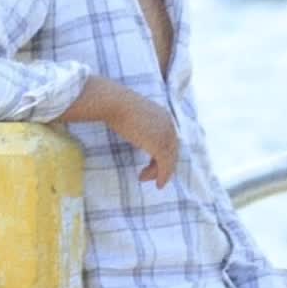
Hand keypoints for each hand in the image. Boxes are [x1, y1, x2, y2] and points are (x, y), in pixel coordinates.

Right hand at [61, 78, 178, 188]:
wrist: (114, 103)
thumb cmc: (116, 106)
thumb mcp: (132, 116)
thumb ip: (138, 125)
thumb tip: (134, 133)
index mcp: (164, 117)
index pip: (170, 140)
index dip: (163, 153)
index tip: (152, 163)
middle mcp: (169, 125)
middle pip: (172, 151)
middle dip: (162, 165)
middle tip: (148, 174)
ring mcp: (166, 135)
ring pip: (169, 161)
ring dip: (158, 172)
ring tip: (143, 178)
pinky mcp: (159, 146)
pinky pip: (165, 166)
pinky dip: (162, 176)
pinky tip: (157, 184)